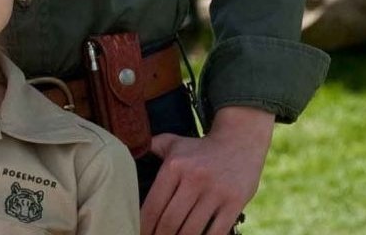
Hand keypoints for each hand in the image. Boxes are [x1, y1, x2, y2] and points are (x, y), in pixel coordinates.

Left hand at [140, 106, 274, 234]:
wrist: (239, 141)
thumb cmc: (199, 147)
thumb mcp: (173, 143)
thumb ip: (150, 147)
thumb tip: (127, 147)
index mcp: (174, 167)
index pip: (153, 205)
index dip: (144, 226)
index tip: (139, 233)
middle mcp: (194, 179)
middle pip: (170, 222)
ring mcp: (215, 193)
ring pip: (191, 230)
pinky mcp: (234, 203)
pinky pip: (216, 232)